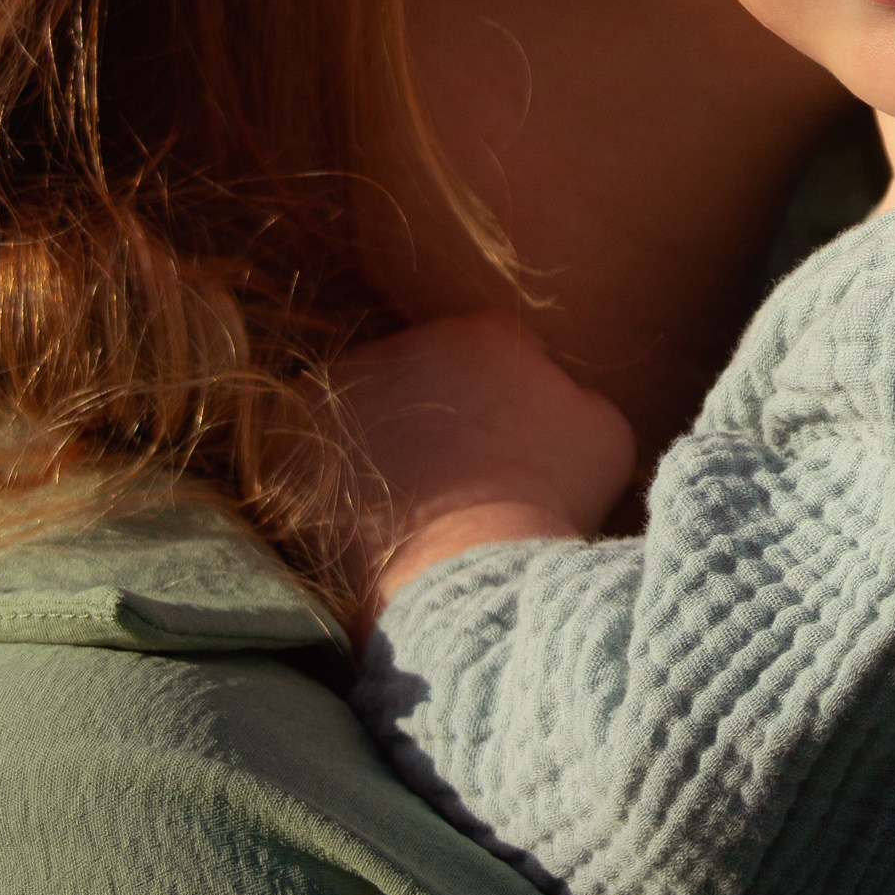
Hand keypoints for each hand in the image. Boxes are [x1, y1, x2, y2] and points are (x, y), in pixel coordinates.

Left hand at [316, 314, 636, 636]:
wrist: (464, 562)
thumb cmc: (546, 503)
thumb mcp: (605, 437)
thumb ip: (577, 398)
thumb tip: (560, 398)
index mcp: (488, 333)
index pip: (497, 357)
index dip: (507, 411)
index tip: (510, 459)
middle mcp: (406, 339)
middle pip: (425, 377)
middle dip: (438, 422)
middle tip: (455, 489)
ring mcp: (343, 382)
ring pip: (366, 409)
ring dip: (381, 445)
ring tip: (404, 515)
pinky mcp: (289, 432)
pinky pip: (308, 450)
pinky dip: (327, 478)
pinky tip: (358, 521)